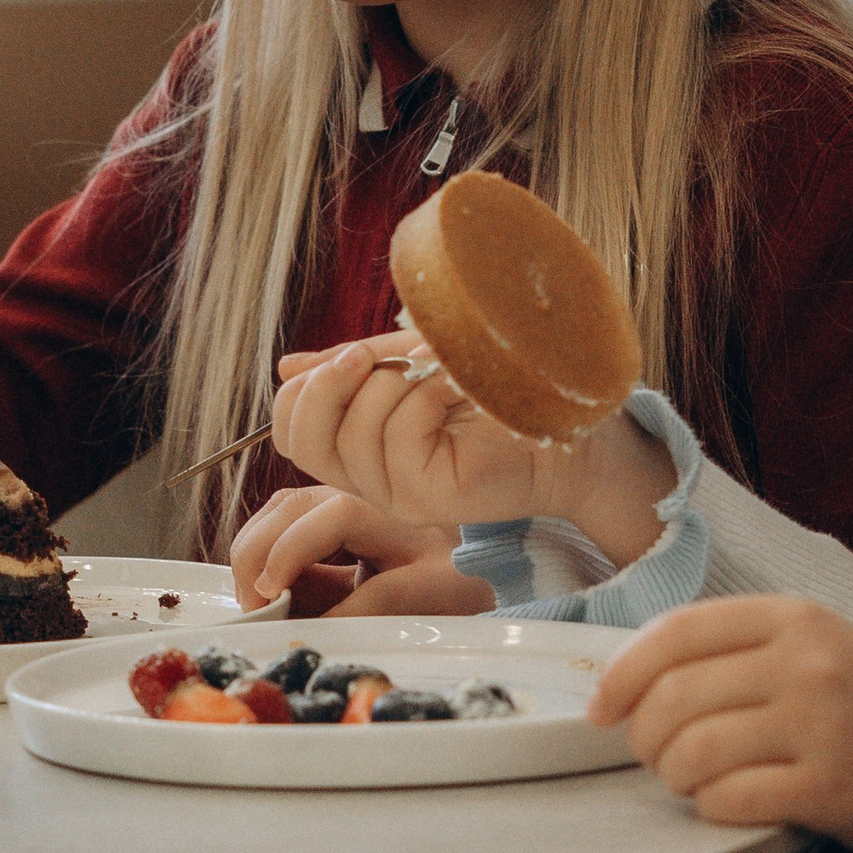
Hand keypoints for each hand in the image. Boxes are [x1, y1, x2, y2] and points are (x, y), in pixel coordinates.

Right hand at [228, 484, 490, 621]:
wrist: (485, 552)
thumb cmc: (462, 571)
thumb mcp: (428, 594)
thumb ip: (371, 606)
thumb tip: (310, 624)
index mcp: (382, 509)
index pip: (319, 520)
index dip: (286, 554)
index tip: (269, 594)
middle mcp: (353, 494)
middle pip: (285, 509)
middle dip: (257, 555)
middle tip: (252, 607)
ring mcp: (337, 501)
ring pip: (277, 514)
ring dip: (256, 553)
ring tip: (256, 600)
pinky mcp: (329, 519)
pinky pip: (285, 528)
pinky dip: (267, 555)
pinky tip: (271, 590)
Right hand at [269, 340, 673, 561]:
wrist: (565, 430)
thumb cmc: (493, 394)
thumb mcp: (410, 367)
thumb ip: (354, 368)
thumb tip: (287, 367)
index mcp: (358, 448)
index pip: (290, 429)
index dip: (306, 388)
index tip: (351, 355)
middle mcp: (368, 477)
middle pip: (301, 438)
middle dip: (331, 383)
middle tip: (373, 355)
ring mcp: (395, 493)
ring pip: (354, 431)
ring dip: (396, 381)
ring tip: (443, 371)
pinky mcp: (426, 498)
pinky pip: (398, 436)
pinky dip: (426, 397)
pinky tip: (460, 391)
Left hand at [590, 596, 852, 852]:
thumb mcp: (815, 649)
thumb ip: (737, 650)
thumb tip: (630, 680)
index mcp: (794, 618)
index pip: (677, 632)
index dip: (622, 673)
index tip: (602, 709)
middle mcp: (806, 662)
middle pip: (674, 697)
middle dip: (645, 738)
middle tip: (656, 758)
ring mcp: (820, 723)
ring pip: (694, 751)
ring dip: (675, 777)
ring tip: (692, 783)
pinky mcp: (830, 785)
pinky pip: (732, 799)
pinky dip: (712, 808)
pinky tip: (726, 805)